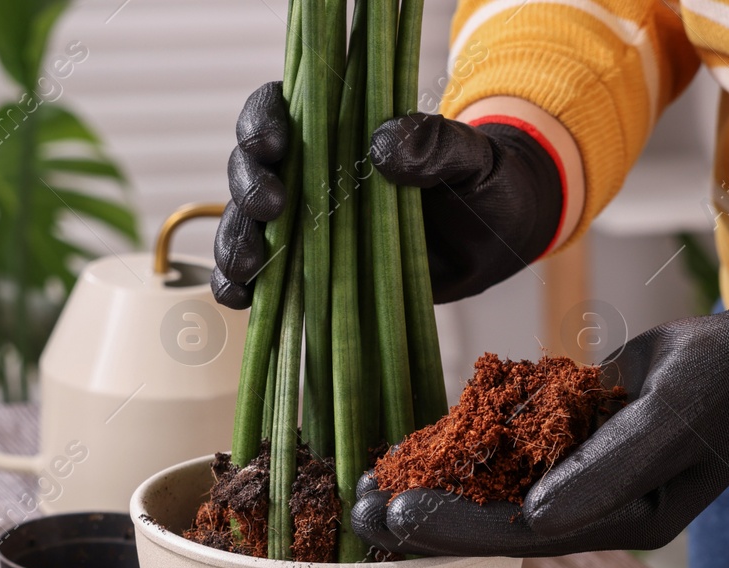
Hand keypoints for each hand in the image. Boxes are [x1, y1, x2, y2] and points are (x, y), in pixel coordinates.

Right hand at [211, 85, 563, 307]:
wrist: (494, 240)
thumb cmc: (482, 186)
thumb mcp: (472, 157)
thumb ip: (436, 143)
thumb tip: (383, 146)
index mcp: (338, 126)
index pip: (278, 109)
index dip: (262, 121)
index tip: (277, 145)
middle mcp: (308, 171)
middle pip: (248, 167)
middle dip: (247, 186)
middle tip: (271, 208)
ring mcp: (305, 225)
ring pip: (245, 224)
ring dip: (235, 242)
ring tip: (248, 267)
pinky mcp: (310, 272)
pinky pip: (260, 279)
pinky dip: (239, 288)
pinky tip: (240, 299)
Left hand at [352, 268, 728, 556]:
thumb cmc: (728, 386)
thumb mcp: (674, 421)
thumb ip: (608, 469)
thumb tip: (537, 519)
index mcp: (623, 521)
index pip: (524, 535)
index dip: (456, 529)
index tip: (394, 517)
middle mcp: (594, 508)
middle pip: (495, 522)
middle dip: (426, 518)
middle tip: (356, 510)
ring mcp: (582, 475)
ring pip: (492, 491)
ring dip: (431, 487)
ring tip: (363, 485)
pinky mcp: (572, 439)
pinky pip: (506, 450)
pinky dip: (459, 449)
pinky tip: (409, 445)